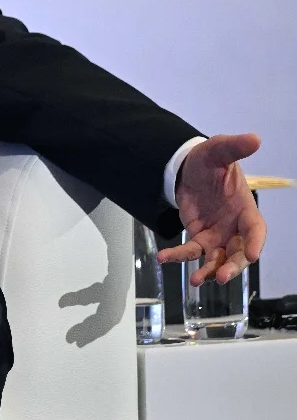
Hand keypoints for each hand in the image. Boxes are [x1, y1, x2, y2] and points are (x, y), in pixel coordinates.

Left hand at [156, 133, 265, 285]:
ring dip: (208, 270)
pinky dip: (178, 256)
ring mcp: (217, 234)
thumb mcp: (219, 150)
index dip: (256, 242)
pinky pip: (190, 250)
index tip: (252, 255)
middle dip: (232, 266)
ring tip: (197, 281)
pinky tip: (164, 258)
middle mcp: (234, 226)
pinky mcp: (198, 236)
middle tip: (221, 277)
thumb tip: (254, 139)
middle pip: (238, 252)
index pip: (256, 229)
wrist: (187, 167)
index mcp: (245, 208)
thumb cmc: (210, 160)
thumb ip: (234, 147)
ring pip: (217, 258)